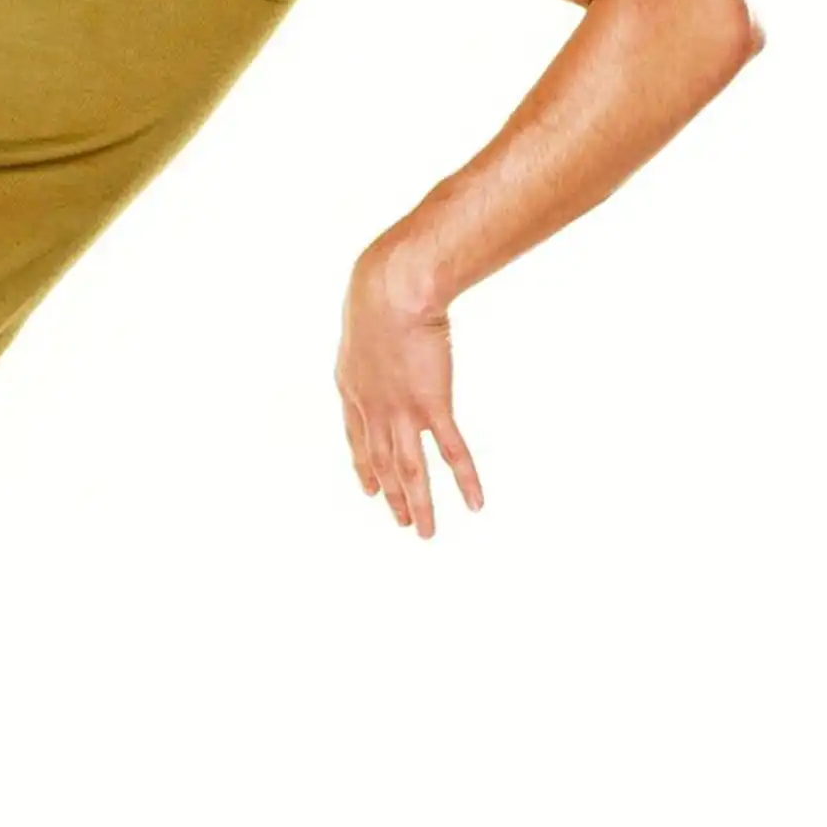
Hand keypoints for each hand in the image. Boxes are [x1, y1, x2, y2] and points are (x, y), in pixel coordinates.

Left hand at [336, 245, 483, 537]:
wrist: (389, 293)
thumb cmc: (380, 292)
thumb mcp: (365, 318)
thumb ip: (373, 333)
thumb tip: (383, 319)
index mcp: (352, 388)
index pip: (357, 439)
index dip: (364, 466)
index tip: (370, 489)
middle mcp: (373, 409)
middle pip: (382, 462)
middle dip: (392, 494)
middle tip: (399, 520)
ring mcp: (401, 412)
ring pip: (410, 470)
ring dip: (419, 504)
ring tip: (425, 533)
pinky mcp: (432, 407)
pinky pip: (451, 452)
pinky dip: (464, 479)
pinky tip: (474, 503)